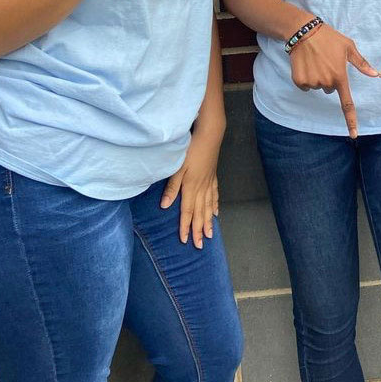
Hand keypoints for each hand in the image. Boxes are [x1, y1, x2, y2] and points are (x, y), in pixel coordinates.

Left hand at [160, 132, 220, 247]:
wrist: (210, 136)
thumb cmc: (192, 149)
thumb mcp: (178, 167)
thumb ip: (172, 187)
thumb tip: (165, 206)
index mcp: (191, 187)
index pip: (187, 212)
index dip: (185, 227)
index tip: (185, 241)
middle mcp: (202, 188)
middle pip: (199, 213)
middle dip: (199, 230)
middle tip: (200, 245)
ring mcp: (209, 183)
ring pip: (209, 207)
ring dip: (208, 222)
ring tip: (209, 234)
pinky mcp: (213, 176)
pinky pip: (215, 195)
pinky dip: (215, 206)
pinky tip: (215, 213)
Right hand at [289, 23, 377, 138]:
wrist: (304, 32)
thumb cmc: (329, 38)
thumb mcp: (349, 47)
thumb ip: (362, 63)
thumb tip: (376, 75)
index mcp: (340, 77)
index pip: (347, 104)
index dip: (351, 120)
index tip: (354, 135)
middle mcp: (326, 83)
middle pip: (330, 89)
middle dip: (330, 78)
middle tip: (327, 61)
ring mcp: (312, 82)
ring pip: (318, 86)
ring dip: (318, 76)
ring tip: (316, 60)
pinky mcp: (299, 80)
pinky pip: (305, 85)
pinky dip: (306, 77)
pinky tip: (306, 64)